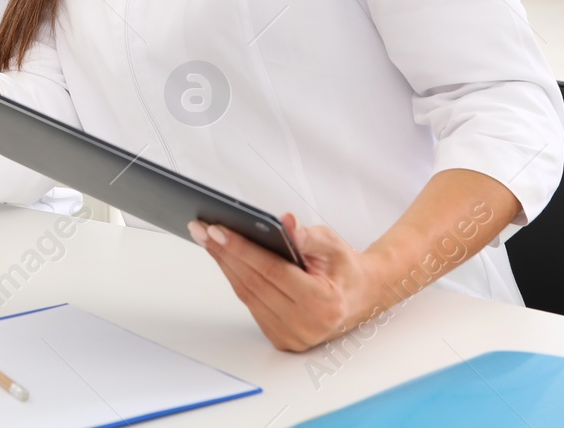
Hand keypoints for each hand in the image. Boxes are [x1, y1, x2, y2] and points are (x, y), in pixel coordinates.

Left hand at [188, 213, 390, 351]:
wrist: (361, 296)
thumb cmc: (345, 268)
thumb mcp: (333, 244)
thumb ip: (307, 236)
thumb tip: (283, 222)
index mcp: (322, 303)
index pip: (272, 272)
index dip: (242, 249)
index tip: (217, 229)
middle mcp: (306, 326)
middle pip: (254, 284)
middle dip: (224, 253)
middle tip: (202, 228)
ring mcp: (292, 337)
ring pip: (248, 295)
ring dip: (225, 265)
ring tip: (207, 239)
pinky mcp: (281, 339)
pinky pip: (251, 305)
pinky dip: (236, 279)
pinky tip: (224, 258)